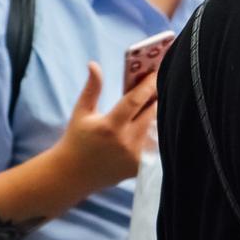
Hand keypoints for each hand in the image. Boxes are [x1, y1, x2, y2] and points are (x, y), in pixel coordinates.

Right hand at [49, 62, 158, 193]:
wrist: (73, 175)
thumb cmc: (77, 139)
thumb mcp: (81, 112)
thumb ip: (92, 88)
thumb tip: (94, 64)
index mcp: (110, 126)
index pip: (135, 100)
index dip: (149, 84)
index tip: (157, 72)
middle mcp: (125, 142)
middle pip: (153, 113)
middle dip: (159, 97)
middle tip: (164, 83)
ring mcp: (135, 156)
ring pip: (158, 128)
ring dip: (161, 114)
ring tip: (165, 100)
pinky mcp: (141, 167)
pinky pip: (157, 145)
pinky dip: (159, 133)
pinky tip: (163, 121)